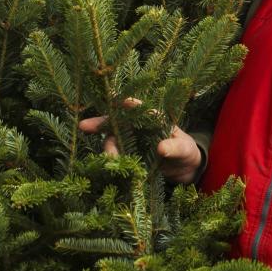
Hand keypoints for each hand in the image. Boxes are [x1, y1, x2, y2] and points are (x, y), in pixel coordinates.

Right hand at [77, 97, 201, 183]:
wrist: (186, 170)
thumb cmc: (187, 152)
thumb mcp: (185, 148)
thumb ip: (175, 147)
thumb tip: (161, 148)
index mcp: (153, 119)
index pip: (137, 107)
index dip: (125, 102)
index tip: (116, 101)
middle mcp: (139, 128)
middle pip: (116, 122)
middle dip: (99, 123)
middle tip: (84, 126)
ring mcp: (132, 143)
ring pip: (113, 141)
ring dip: (108, 148)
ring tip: (110, 160)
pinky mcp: (129, 157)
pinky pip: (116, 157)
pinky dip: (111, 161)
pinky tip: (108, 166)